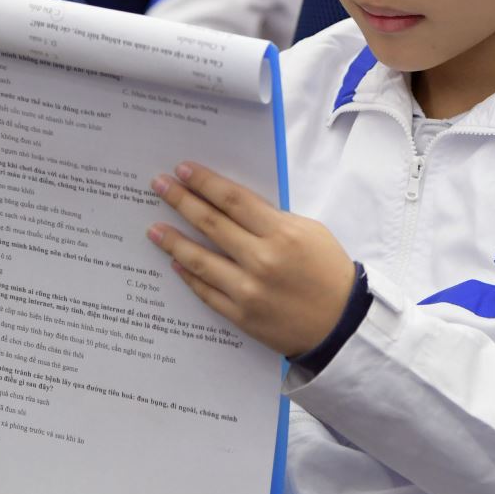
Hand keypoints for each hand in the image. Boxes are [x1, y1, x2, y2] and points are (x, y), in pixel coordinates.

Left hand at [148, 162, 355, 356]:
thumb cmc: (328, 271)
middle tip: (159, 185)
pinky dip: (189, 276)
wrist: (341, 323)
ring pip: (201, 260)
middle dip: (181, 200)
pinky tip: (174, 263)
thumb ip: (272, 219)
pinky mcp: (241, 316)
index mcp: (282, 233)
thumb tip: (233, 206)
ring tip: (153, 228)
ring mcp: (248, 290)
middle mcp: (261, 260)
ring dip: (174, 241)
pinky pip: (207, 292)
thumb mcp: (310, 231)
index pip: (233, 200)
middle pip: (211, 224)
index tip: (183, 170)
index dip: (205, 182)